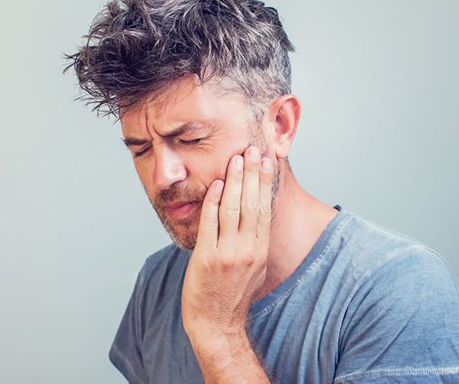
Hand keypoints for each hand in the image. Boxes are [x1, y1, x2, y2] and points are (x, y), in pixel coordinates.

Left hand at [181, 146, 273, 341]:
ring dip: (234, 181)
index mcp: (260, 250)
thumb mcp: (254, 267)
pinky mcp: (207, 257)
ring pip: (232, 209)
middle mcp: (248, 249)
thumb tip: (256, 216)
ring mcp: (228, 253)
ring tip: (236, 159)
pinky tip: (214, 184)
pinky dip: (213, 201)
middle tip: (252, 149)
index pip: (265, 208)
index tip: (266, 161)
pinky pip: (210, 223)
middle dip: (252, 173)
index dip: (264, 182)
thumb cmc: (234, 294)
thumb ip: (255, 241)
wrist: (216, 323)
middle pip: (251, 203)